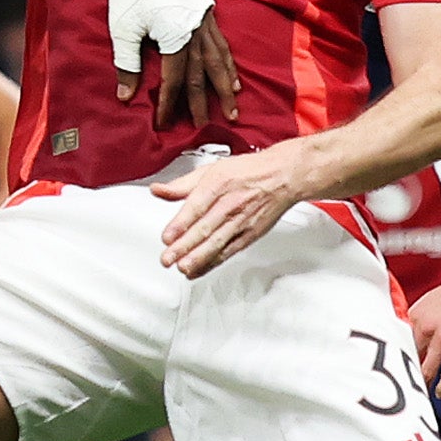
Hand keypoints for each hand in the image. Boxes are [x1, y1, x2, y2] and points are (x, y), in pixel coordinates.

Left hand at [93, 0, 239, 124]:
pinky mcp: (206, 11)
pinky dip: (228, 62)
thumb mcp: (122, 29)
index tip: (164, 124)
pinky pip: (222, 44)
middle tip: (208, 127)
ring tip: (231, 106)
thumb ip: (127, 64)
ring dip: (224, 85)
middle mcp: (195, 30)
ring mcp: (204, 20)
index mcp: (175, 36)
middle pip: (201, 74)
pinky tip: (232, 75)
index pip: (174, 80)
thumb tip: (125, 98)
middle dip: (203, 103)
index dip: (169, 105)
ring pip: (218, 60)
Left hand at [152, 145, 305, 277]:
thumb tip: (157, 189)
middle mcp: (230, 204)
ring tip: (183, 267)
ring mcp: (241, 222)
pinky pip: (228, 251)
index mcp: (218, 184)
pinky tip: (198, 270)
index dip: (181, 223)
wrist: (282, 177)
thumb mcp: (211, 170)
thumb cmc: (248, 171)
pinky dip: (213, 262)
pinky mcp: (249, 235)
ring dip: (199, 257)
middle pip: (205, 228)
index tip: (167, 236)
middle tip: (168, 258)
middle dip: (185, 246)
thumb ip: (182, 184)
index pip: (196, 206)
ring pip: (217, 242)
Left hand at [405, 270, 440, 396]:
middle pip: (410, 358)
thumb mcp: (428, 301)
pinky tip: (440, 393)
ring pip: (427, 369)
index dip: (397, 357)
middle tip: (404, 385)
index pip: (400, 342)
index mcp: (415, 316)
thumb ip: (418, 319)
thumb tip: (410, 333)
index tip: (395, 367)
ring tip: (421, 394)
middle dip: (407, 374)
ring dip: (423, 384)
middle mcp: (426, 328)